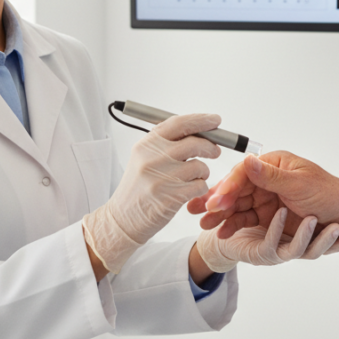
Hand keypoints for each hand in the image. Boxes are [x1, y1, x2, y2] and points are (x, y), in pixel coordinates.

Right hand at [83, 114, 220, 272]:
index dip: (201, 120)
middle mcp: (152, 158)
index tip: (215, 120)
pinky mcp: (171, 196)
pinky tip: (189, 191)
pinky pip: (200, 185)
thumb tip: (199, 129)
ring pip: (200, 166)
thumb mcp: (144, 158)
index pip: (179, 123)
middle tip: (215, 151)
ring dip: (203, 172)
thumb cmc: (138, 187)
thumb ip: (167, 142)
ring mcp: (162, 177)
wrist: (123, 218)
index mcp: (146, 144)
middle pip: (194, 143)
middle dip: (210, 146)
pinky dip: (200, 188)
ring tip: (193, 178)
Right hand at [189, 151, 338, 261]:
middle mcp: (270, 180)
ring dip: (221, 216)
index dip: (227, 187)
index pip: (244, 174)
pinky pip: (249, 220)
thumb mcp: (300, 185)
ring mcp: (270, 198)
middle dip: (216, 202)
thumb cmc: (331, 195)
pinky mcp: (272, 216)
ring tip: (204, 226)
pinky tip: (222, 231)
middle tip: (197, 213)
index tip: (213, 200)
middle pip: (237, 191)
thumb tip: (248, 160)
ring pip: (239, 207)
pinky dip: (234, 226)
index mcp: (276, 165)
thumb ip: (271, 176)